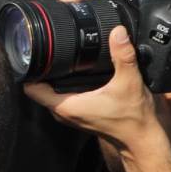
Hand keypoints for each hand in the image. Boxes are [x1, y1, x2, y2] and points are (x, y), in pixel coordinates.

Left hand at [25, 26, 161, 147]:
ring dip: (51, 78)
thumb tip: (117, 33)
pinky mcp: (78, 114)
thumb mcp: (129, 82)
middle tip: (47, 52)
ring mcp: (69, 115)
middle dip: (40, 71)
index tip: (34, 54)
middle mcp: (63, 112)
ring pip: (49, 93)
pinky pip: (61, 97)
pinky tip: (73, 74)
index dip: (30, 70)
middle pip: (38, 89)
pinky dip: (62, 86)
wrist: (141, 138)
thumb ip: (123, 56)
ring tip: (58, 59)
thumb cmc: (133, 118)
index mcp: (67, 106)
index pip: (31, 88)